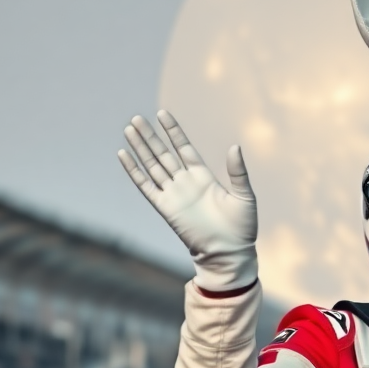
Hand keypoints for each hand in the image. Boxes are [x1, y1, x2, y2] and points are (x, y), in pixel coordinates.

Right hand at [118, 111, 257, 292]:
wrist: (229, 252)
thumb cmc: (242, 227)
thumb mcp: (244, 195)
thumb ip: (238, 172)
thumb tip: (235, 146)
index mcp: (204, 177)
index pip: (184, 148)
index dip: (173, 132)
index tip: (162, 114)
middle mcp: (186, 183)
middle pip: (163, 154)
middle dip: (150, 136)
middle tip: (137, 118)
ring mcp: (174, 194)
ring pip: (152, 166)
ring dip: (140, 148)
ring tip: (128, 129)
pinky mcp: (165, 208)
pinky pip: (145, 186)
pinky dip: (134, 171)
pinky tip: (124, 155)